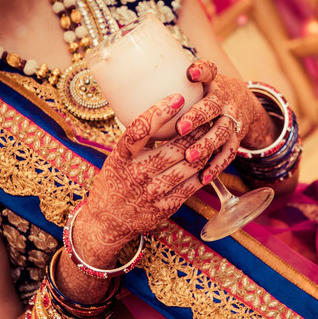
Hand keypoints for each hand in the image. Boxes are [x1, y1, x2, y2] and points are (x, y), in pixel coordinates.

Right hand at [72, 94, 207, 267]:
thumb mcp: (117, 158)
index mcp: (121, 157)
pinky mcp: (164, 208)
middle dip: (194, 132)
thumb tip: (164, 110)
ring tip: (211, 137)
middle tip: (206, 118)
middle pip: (173, 148)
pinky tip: (208, 161)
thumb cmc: (115, 180)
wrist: (107, 221)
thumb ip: (137, 140)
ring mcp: (151, 193)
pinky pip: (191, 187)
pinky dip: (203, 172)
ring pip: (187, 167)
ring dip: (203, 150)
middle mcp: (135, 174)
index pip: (140, 129)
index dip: (160, 111)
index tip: (177, 97)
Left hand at [176, 60, 275, 183]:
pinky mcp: (236, 140)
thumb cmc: (209, 93)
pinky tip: (203, 177)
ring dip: (206, 144)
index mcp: (213, 84)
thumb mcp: (202, 81)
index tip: (190, 74)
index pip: (210, 72)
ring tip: (189, 156)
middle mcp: (225, 101)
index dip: (201, 72)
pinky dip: (216, 166)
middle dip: (197, 117)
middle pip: (213, 107)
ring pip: (221, 133)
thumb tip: (138, 82)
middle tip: (180, 127)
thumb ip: (179, 79)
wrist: (244, 104)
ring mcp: (232, 121)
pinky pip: (228, 154)